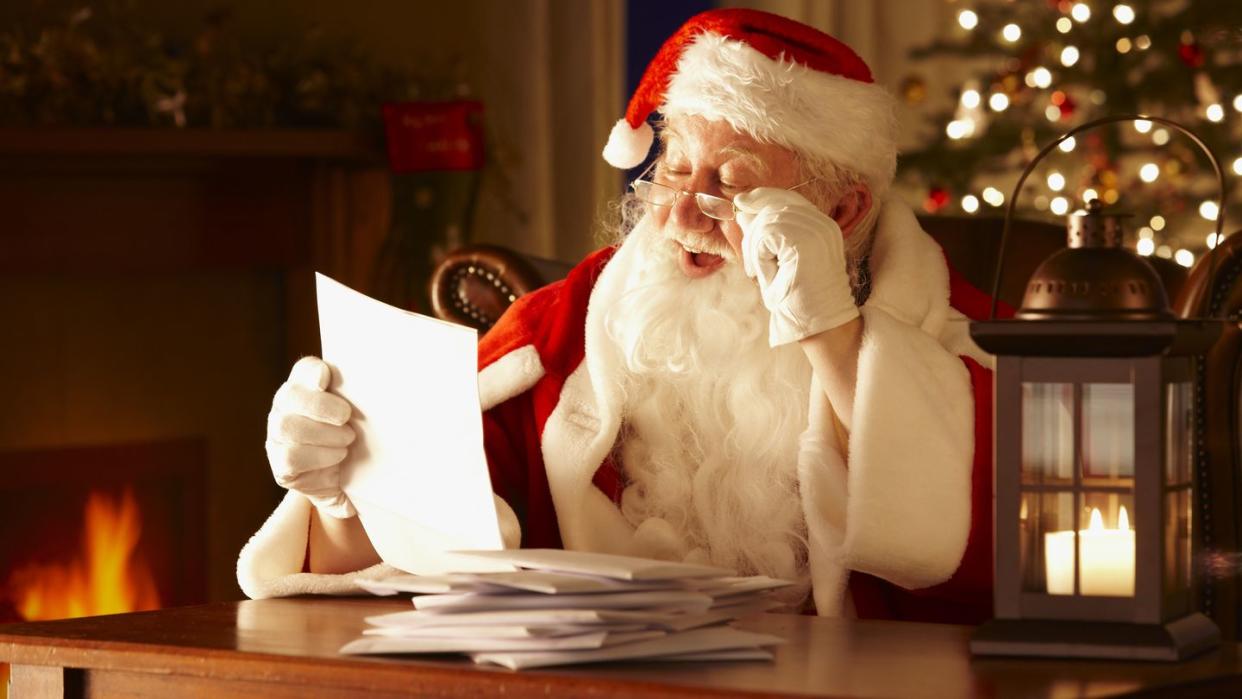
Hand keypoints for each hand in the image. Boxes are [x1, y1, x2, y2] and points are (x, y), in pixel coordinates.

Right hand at [266, 356, 357, 518]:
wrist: (352, 482)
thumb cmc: (359, 437)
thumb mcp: (362, 414)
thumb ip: (360, 395)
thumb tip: (378, 381)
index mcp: (307, 387)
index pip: (304, 369)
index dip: (312, 371)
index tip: (325, 378)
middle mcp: (286, 407)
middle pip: (291, 396)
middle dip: (321, 406)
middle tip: (346, 417)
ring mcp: (278, 435)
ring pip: (288, 427)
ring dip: (324, 435)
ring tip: (346, 441)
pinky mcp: (280, 464)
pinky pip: (292, 457)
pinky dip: (319, 457)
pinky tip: (337, 457)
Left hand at [735, 188, 858, 345]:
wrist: (818, 324)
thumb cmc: (798, 297)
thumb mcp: (776, 260)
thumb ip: (763, 234)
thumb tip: (742, 209)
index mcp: (821, 225)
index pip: (789, 198)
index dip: (762, 197)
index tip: (741, 203)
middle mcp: (823, 224)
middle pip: (775, 206)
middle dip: (752, 231)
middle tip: (750, 265)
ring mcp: (817, 231)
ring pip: (767, 221)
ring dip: (753, 248)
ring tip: (757, 272)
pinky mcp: (806, 243)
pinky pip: (766, 236)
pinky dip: (758, 256)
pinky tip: (763, 274)